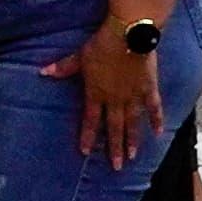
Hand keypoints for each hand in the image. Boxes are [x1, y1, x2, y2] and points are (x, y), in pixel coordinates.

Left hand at [41, 21, 162, 170]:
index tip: (85, 152)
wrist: (129, 34)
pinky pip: (154, 107)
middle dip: (114, 147)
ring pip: (133, 122)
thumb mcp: (80, 55)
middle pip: (114, 127)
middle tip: (117, 166)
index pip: (90, 120)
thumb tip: (43, 72)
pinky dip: (157, 120)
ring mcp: (133, 95)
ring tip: (133, 156)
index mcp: (97, 93)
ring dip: (133, 140)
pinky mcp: (149, 88)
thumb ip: (64, 67)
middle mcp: (115, 99)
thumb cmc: (102, 43)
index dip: (87, 136)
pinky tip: (158, 133)